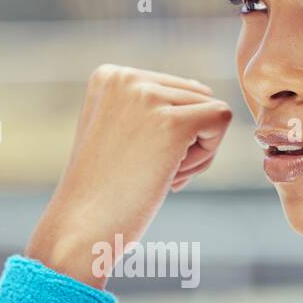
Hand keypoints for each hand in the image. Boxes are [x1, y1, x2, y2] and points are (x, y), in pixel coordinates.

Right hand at [25, 64, 232, 285]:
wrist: (81, 228)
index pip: (174, 89)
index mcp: (109, 75)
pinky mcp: (172, 123)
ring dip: (195, 151)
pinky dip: (207, 154)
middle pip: (196, 96)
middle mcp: (127, 77)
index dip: (170, 130)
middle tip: (151, 172)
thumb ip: (151, 106)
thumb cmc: (102, 190)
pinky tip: (171, 176)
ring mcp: (148, 97)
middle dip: (186, 138)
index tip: (139, 159)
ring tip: (156, 176)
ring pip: (210, 109)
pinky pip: (221, 120)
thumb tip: (202, 88)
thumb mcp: (117, 131)